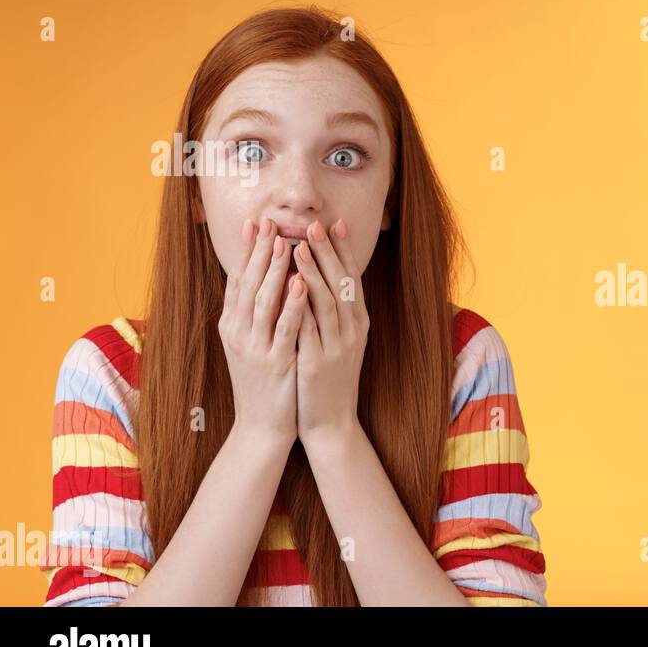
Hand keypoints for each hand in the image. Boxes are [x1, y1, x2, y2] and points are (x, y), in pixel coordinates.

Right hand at [217, 216, 308, 449]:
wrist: (262, 426)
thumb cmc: (262, 381)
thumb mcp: (251, 343)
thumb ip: (253, 312)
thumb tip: (261, 277)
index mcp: (232, 325)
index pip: (238, 279)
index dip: (247, 251)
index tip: (255, 223)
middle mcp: (238, 332)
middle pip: (248, 283)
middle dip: (260, 251)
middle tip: (270, 222)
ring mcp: (255, 347)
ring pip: (264, 301)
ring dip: (276, 270)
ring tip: (287, 244)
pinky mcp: (275, 362)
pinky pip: (285, 328)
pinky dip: (293, 304)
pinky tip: (303, 284)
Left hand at [293, 218, 368, 448]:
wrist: (331, 422)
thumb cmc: (328, 379)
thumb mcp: (338, 341)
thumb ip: (333, 311)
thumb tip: (322, 277)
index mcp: (358, 323)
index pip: (353, 279)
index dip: (344, 251)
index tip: (335, 224)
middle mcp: (353, 331)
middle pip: (342, 284)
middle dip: (329, 252)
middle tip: (315, 225)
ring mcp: (337, 347)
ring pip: (328, 302)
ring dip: (314, 272)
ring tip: (300, 247)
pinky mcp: (317, 363)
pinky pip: (308, 329)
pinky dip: (300, 306)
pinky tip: (289, 287)